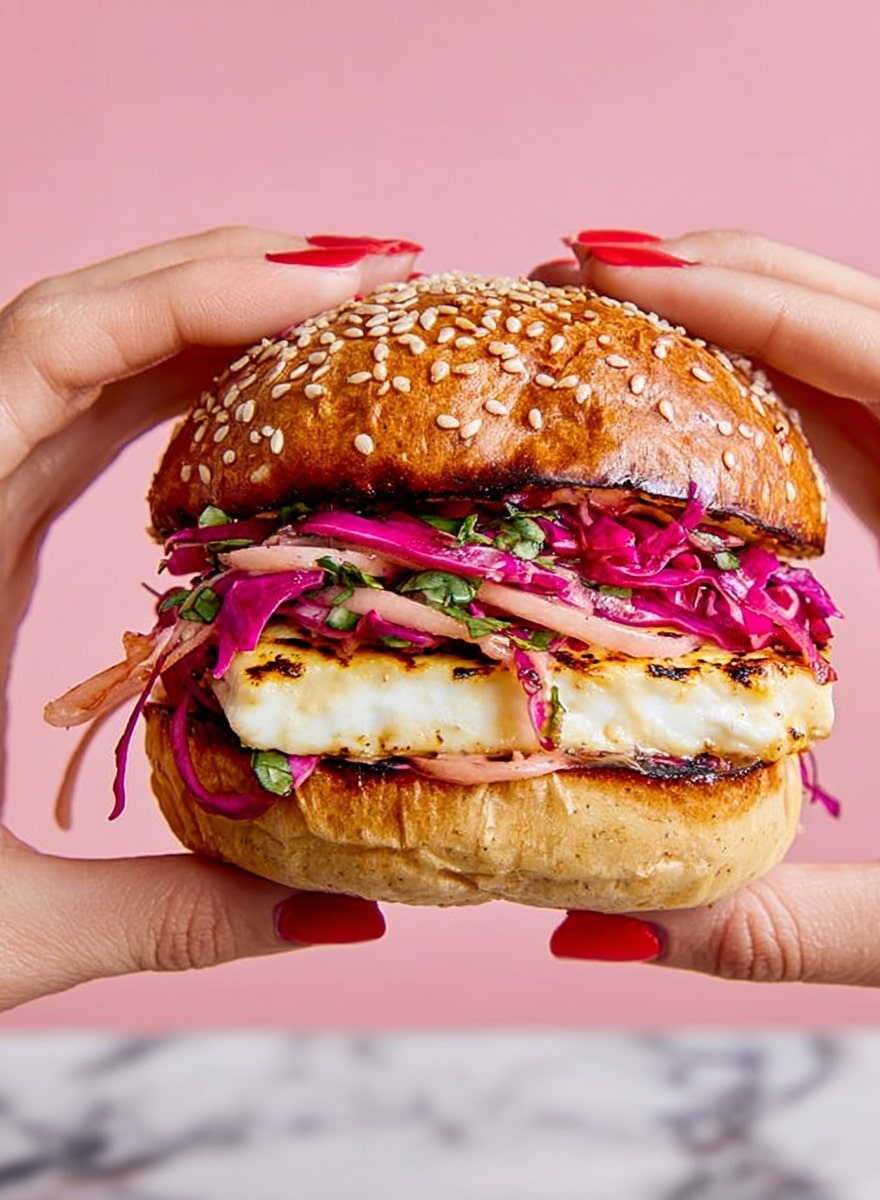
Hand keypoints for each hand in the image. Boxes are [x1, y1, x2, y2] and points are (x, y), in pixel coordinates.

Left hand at [0, 227, 417, 1010]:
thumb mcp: (2, 925)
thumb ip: (180, 915)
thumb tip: (352, 913)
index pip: (60, 352)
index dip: (200, 292)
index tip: (340, 283)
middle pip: (87, 319)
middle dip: (237, 276)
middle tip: (383, 277)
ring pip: (90, 354)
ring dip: (215, 314)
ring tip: (347, 313)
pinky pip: (91, 412)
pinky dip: (182, 378)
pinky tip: (263, 396)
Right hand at [535, 228, 879, 1010]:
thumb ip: (778, 929)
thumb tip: (598, 923)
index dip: (762, 305)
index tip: (626, 273)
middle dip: (734, 280)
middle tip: (586, 271)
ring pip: (871, 368)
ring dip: (750, 319)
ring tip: (619, 310)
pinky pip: (865, 432)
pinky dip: (776, 391)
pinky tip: (697, 397)